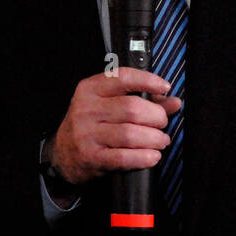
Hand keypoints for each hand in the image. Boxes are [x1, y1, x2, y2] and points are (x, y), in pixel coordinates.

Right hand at [50, 68, 181, 187]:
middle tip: (162, 122)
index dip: (147, 81)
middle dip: (156, 116)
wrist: (62, 154)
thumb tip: (173, 102)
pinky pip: (124, 157)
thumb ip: (143, 101)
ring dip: (153, 138)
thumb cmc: (91, 125)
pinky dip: (144, 157)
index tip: (164, 87)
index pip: (122, 77)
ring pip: (130, 133)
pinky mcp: (92, 158)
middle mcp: (87, 109)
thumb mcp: (108, 105)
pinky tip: (152, 156)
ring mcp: (87, 134)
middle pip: (131, 108)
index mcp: (91, 89)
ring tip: (160, 140)